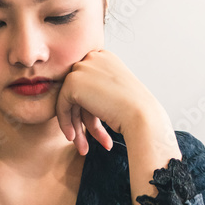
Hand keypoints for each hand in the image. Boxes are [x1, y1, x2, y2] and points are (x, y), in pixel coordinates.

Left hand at [54, 49, 168, 154]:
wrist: (142, 115)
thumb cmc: (134, 109)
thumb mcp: (113, 93)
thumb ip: (94, 90)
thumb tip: (73, 101)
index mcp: (104, 57)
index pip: (87, 84)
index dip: (89, 109)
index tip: (94, 127)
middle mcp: (93, 57)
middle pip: (77, 92)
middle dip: (81, 119)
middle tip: (86, 141)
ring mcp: (82, 68)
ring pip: (68, 100)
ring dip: (75, 125)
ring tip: (82, 147)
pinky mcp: (72, 82)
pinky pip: (62, 105)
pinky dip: (65, 123)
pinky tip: (73, 138)